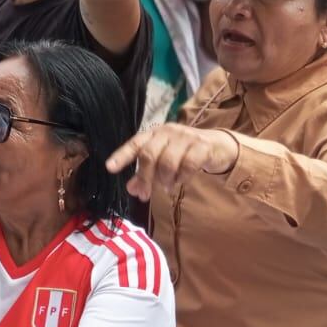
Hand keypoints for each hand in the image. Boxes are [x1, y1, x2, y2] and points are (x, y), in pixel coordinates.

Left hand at [105, 124, 237, 200]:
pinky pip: (187, 165)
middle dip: (145, 177)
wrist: (216, 145)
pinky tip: (180, 182)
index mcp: (153, 134)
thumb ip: (146, 174)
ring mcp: (185, 137)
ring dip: (164, 180)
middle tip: (145, 194)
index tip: (109, 168)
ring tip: (167, 188)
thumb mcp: (163, 161)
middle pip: (149, 155)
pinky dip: (181, 178)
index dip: (121, 156)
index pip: (134, 144)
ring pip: (167, 161)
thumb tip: (131, 190)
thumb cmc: (184, 153)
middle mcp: (167, 132)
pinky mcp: (202, 146)